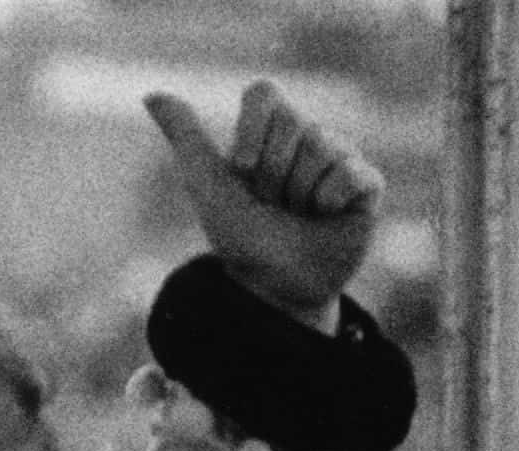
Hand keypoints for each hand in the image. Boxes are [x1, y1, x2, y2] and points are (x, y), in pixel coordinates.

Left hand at [144, 81, 382, 327]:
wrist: (277, 287)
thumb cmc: (242, 238)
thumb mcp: (208, 186)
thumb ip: (186, 138)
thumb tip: (152, 94)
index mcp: (268, 129)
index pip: (263, 94)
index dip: (251, 132)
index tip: (243, 171)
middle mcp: (306, 136)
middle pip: (293, 122)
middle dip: (274, 172)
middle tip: (274, 203)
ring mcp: (339, 157)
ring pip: (321, 148)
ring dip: (300, 193)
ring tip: (300, 214)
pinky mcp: (367, 183)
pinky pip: (351, 172)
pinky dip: (330, 200)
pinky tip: (327, 217)